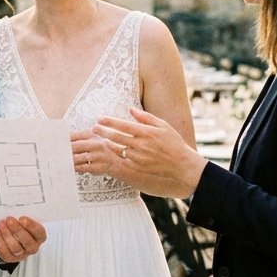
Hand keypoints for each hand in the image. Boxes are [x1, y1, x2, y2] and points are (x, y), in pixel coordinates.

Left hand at [0, 216, 46, 262]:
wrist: (14, 236)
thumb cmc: (22, 226)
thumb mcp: (26, 220)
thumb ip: (24, 217)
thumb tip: (17, 207)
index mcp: (39, 236)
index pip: (39, 233)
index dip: (31, 226)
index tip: (22, 218)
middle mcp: (33, 247)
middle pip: (27, 242)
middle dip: (17, 230)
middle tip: (9, 219)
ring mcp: (22, 254)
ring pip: (15, 248)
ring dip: (7, 234)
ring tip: (2, 223)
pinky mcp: (11, 258)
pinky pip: (5, 251)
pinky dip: (0, 241)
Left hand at [84, 108, 205, 197]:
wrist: (182, 166)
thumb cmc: (174, 144)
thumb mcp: (163, 126)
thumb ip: (146, 117)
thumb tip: (131, 109)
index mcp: (146, 132)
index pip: (123, 125)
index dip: (109, 121)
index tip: (100, 118)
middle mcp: (141, 145)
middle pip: (116, 137)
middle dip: (103, 132)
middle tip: (94, 128)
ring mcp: (139, 158)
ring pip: (117, 150)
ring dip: (107, 144)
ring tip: (101, 140)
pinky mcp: (139, 167)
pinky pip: (123, 161)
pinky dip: (115, 156)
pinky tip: (111, 152)